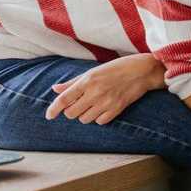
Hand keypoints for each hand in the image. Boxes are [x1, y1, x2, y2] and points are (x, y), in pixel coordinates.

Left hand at [45, 54, 165, 124]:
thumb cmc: (116, 68)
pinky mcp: (116, 110)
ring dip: (84, 115)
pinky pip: (100, 121)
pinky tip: (102, 109)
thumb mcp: (92, 71)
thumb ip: (73, 82)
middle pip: (72, 113)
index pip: (64, 98)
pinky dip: (97, 118)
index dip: (54, 109)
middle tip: (76, 105)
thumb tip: (55, 89)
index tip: (49, 116)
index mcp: (87, 81)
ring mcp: (106, 103)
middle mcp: (95, 93)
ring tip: (91, 105)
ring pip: (84, 119)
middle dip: (70, 111)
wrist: (141, 71)